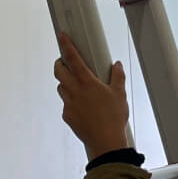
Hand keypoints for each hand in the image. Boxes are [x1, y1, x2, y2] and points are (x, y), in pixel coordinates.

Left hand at [54, 33, 128, 159]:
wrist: (105, 142)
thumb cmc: (113, 118)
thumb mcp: (119, 94)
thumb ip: (117, 77)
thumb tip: (117, 66)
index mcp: (86, 82)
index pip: (72, 57)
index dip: (65, 45)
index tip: (61, 36)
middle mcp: (74, 91)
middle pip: (58, 71)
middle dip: (60, 64)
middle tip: (66, 63)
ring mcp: (69, 103)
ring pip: (61, 87)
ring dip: (65, 83)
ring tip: (78, 86)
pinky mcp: (67, 116)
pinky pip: (65, 104)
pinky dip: (70, 101)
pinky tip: (82, 106)